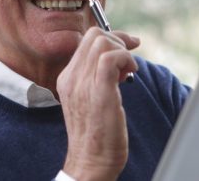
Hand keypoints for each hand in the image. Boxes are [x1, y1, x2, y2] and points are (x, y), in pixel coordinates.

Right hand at [58, 27, 139, 179]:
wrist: (91, 162)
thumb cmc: (97, 134)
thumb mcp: (91, 100)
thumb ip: (98, 78)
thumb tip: (119, 60)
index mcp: (67, 78)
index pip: (86, 41)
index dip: (111, 38)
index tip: (128, 47)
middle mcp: (71, 78)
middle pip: (94, 36)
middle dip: (118, 41)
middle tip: (129, 62)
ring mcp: (83, 85)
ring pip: (102, 43)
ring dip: (122, 51)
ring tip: (128, 72)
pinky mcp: (99, 93)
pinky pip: (110, 59)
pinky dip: (125, 59)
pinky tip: (131, 73)